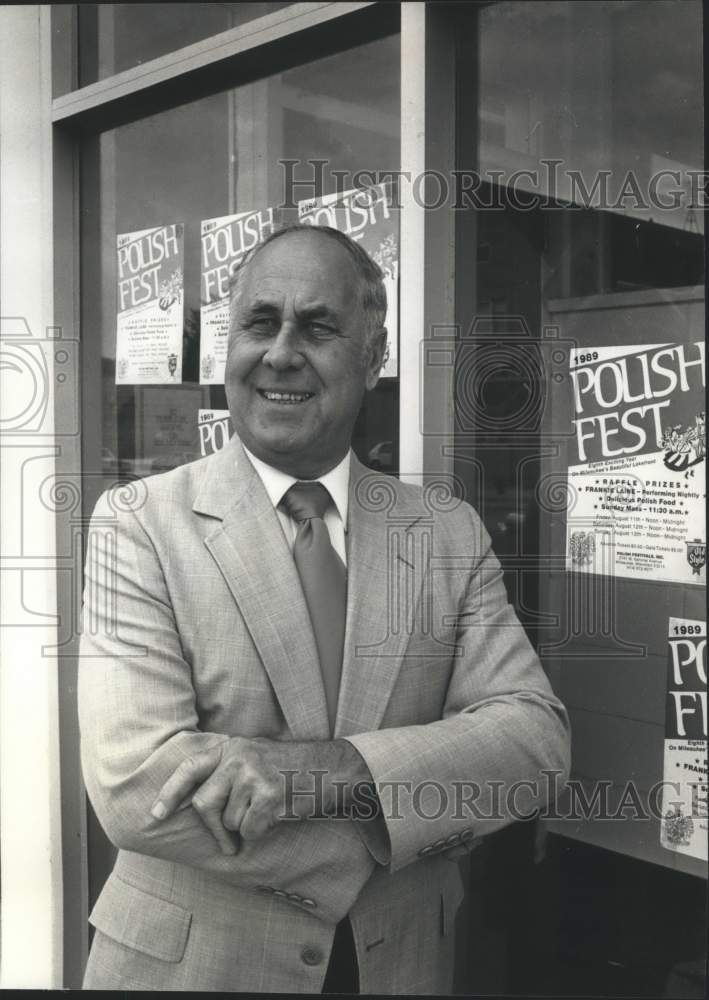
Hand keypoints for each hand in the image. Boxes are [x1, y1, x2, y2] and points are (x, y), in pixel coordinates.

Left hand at [150, 737, 372, 854]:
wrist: (331, 768)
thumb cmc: (288, 769)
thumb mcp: (252, 757)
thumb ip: (224, 773)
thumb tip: (192, 804)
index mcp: (231, 747)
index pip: (190, 768)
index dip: (170, 792)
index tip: (156, 815)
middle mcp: (239, 756)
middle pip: (205, 804)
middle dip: (215, 829)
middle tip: (228, 842)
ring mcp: (254, 774)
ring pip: (229, 821)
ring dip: (244, 828)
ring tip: (265, 813)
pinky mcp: (270, 794)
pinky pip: (250, 830)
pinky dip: (261, 833)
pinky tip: (277, 816)